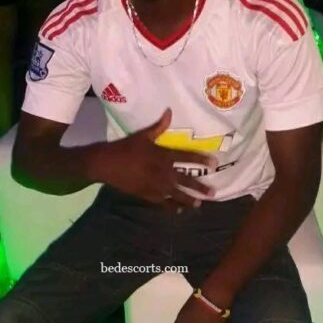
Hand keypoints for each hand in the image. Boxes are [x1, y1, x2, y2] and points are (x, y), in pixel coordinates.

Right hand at [97, 109, 216, 208]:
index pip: (187, 158)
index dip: (202, 160)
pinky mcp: (147, 195)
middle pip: (186, 181)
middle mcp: (163, 173)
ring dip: (188, 200)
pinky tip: (178, 210)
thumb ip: (159, 126)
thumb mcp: (143, 135)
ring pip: (176, 195)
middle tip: (213, 193)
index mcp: (163, 156)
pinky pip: (162, 203)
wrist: (107, 164)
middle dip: (200, 187)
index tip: (215, 164)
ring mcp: (155, 186)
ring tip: (198, 204)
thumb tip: (170, 112)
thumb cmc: (125, 148)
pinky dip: (171, 207)